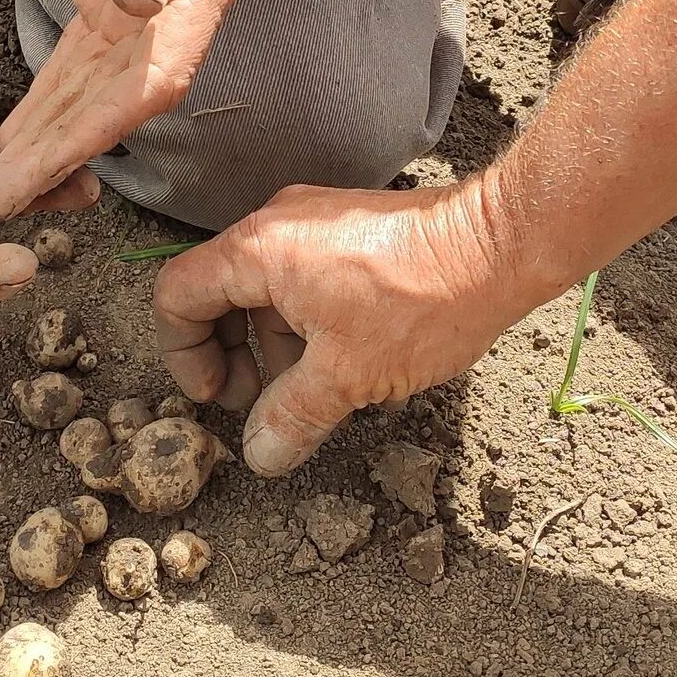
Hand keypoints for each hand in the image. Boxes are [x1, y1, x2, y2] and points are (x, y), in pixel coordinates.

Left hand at [0, 0, 248, 217]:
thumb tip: (142, 6)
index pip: (152, 79)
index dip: (94, 132)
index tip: (39, 171)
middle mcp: (185, 4)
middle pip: (123, 100)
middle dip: (62, 152)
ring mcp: (157, 2)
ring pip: (102, 89)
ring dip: (53, 136)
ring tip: (0, 182)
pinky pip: (86, 59)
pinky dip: (53, 96)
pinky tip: (20, 127)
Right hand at [152, 178, 543, 476]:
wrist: (499, 245)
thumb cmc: (420, 301)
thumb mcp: (346, 376)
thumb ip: (290, 416)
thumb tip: (260, 454)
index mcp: (258, 251)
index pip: (177, 294)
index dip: (183, 355)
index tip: (218, 399)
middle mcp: (276, 225)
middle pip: (216, 292)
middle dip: (228, 356)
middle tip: (258, 404)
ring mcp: (313, 222)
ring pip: (262, 289)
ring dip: (271, 345)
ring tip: (313, 393)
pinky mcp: (346, 229)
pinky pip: (300, 277)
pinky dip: (303, 323)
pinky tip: (344, 363)